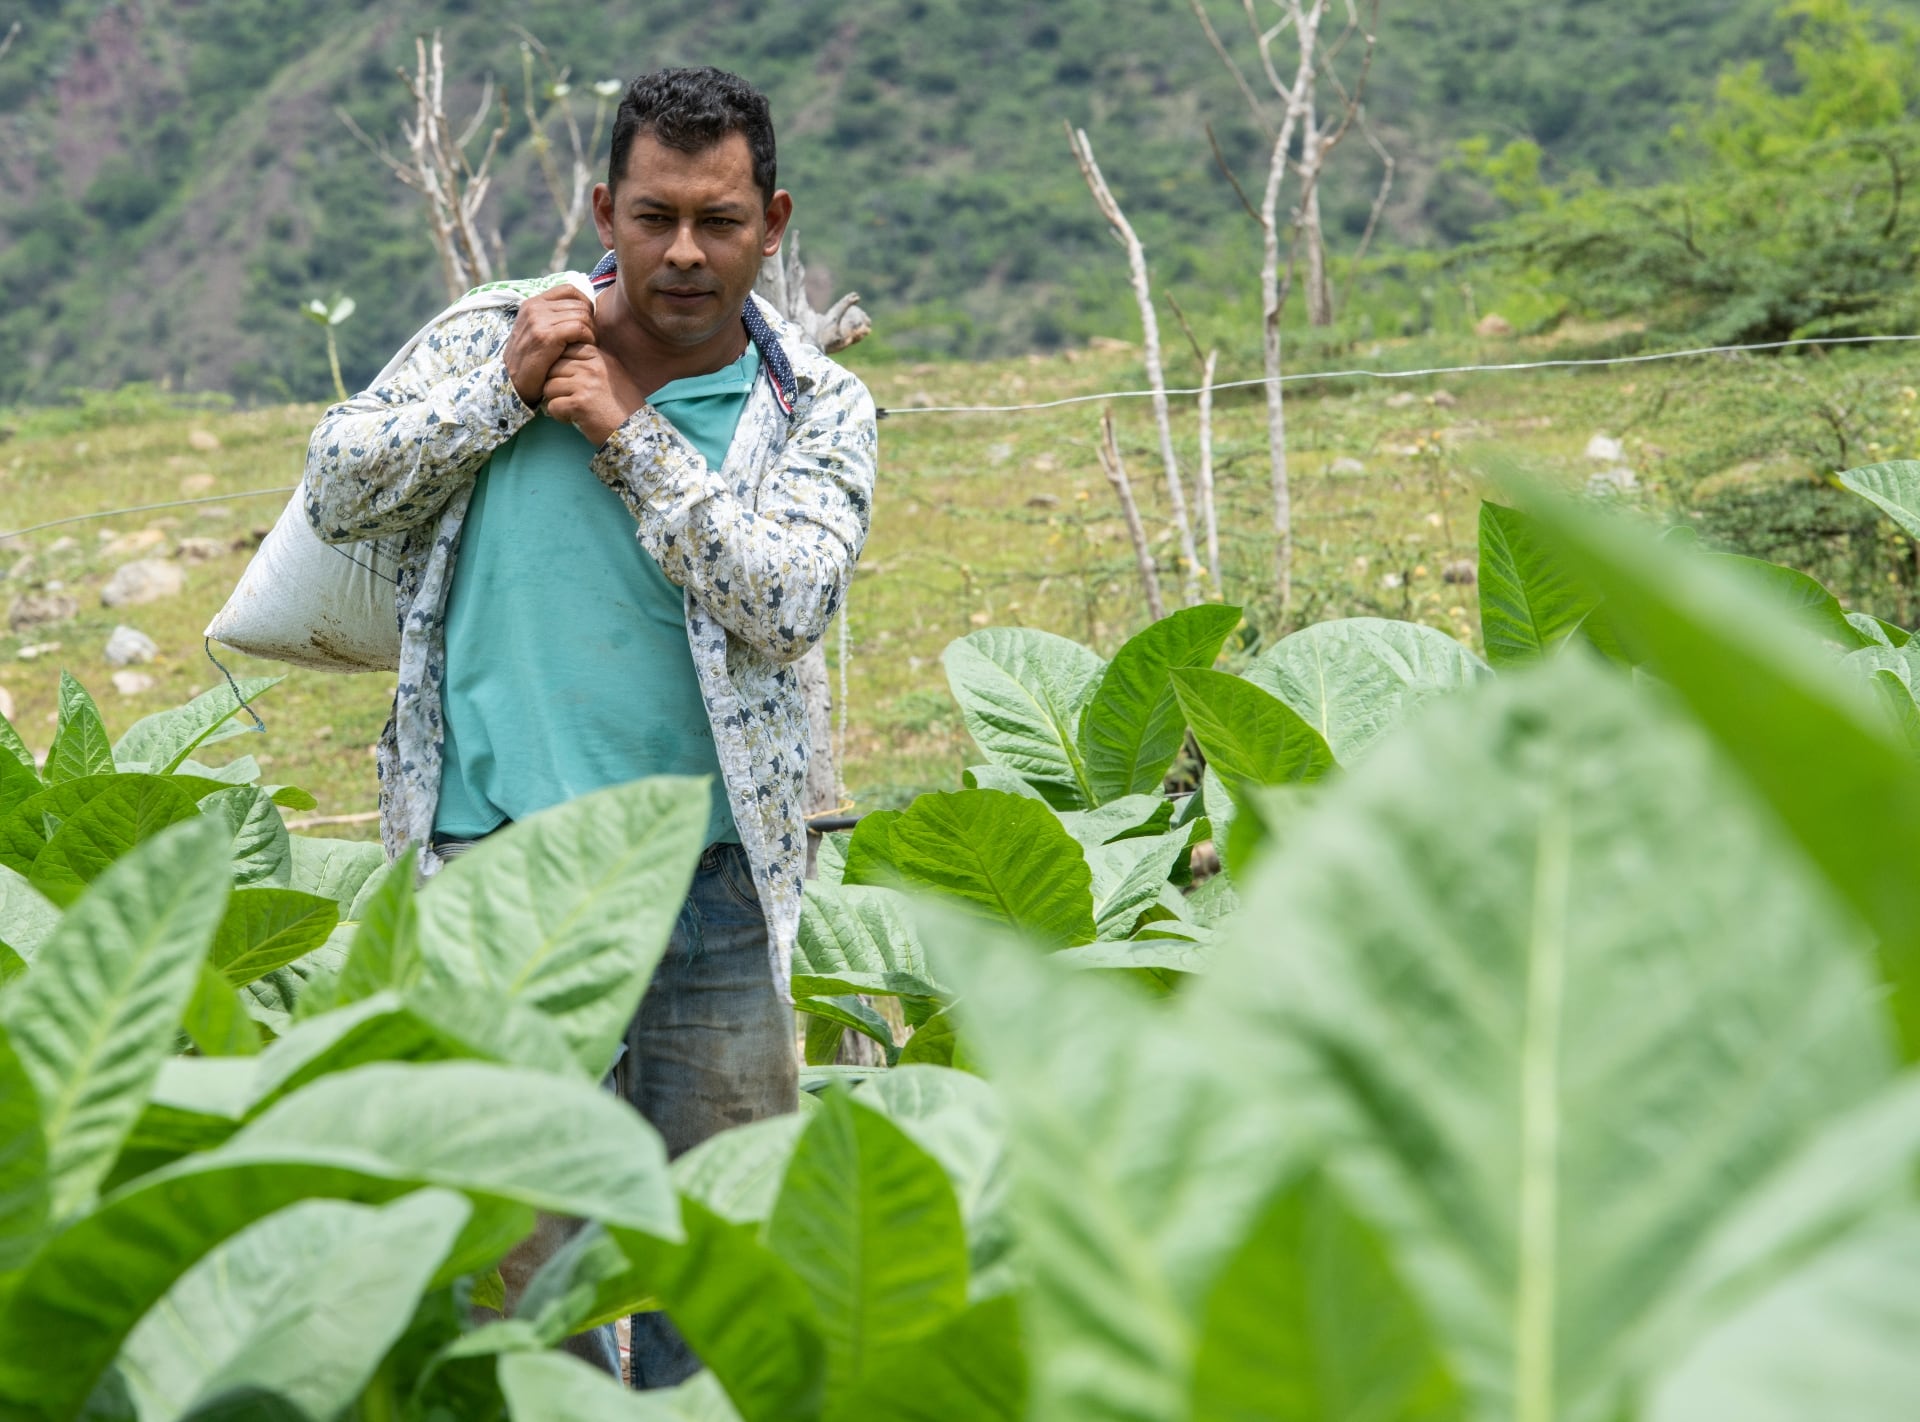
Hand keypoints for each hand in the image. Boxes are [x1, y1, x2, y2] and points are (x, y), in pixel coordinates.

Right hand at [503, 286, 596, 406]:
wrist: (511, 382)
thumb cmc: (531, 360)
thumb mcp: (537, 331)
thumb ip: (554, 317)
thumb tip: (585, 308)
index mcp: (532, 303)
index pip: (569, 289)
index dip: (585, 303)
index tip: (588, 322)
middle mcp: (534, 307)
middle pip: (579, 303)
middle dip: (591, 321)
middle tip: (591, 339)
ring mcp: (538, 320)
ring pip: (582, 315)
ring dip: (591, 331)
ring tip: (588, 345)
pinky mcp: (545, 336)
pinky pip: (579, 327)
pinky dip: (589, 338)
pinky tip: (586, 349)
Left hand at [542, 344, 641, 446]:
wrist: (634, 431)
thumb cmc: (623, 407)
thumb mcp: (612, 375)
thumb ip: (591, 363)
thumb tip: (562, 358)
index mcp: (600, 358)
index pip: (566, 350)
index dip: (561, 366)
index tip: (568, 381)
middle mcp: (592, 367)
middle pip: (553, 368)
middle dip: (556, 385)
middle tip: (567, 398)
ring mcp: (585, 384)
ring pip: (549, 386)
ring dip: (555, 400)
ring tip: (571, 409)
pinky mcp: (579, 403)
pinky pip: (552, 405)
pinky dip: (559, 416)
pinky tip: (573, 419)